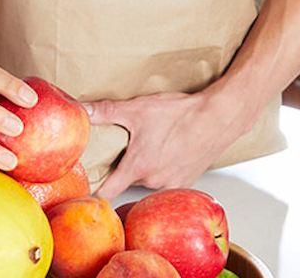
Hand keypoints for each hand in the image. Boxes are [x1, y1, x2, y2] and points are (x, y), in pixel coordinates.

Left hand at [86, 89, 245, 197]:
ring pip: (148, 179)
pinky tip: (165, 149)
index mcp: (138, 167)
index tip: (85, 190)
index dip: (95, 191)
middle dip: (122, 167)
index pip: (109, 191)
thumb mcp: (136, 109)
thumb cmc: (179, 115)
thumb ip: (105, 111)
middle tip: (120, 148)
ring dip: (144, 166)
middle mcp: (154, 181)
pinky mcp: (186, 181)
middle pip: (128, 180)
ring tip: (147, 144)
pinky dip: (161, 167)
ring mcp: (172, 184)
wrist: (217, 118)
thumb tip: (82, 110)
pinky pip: (166, 179)